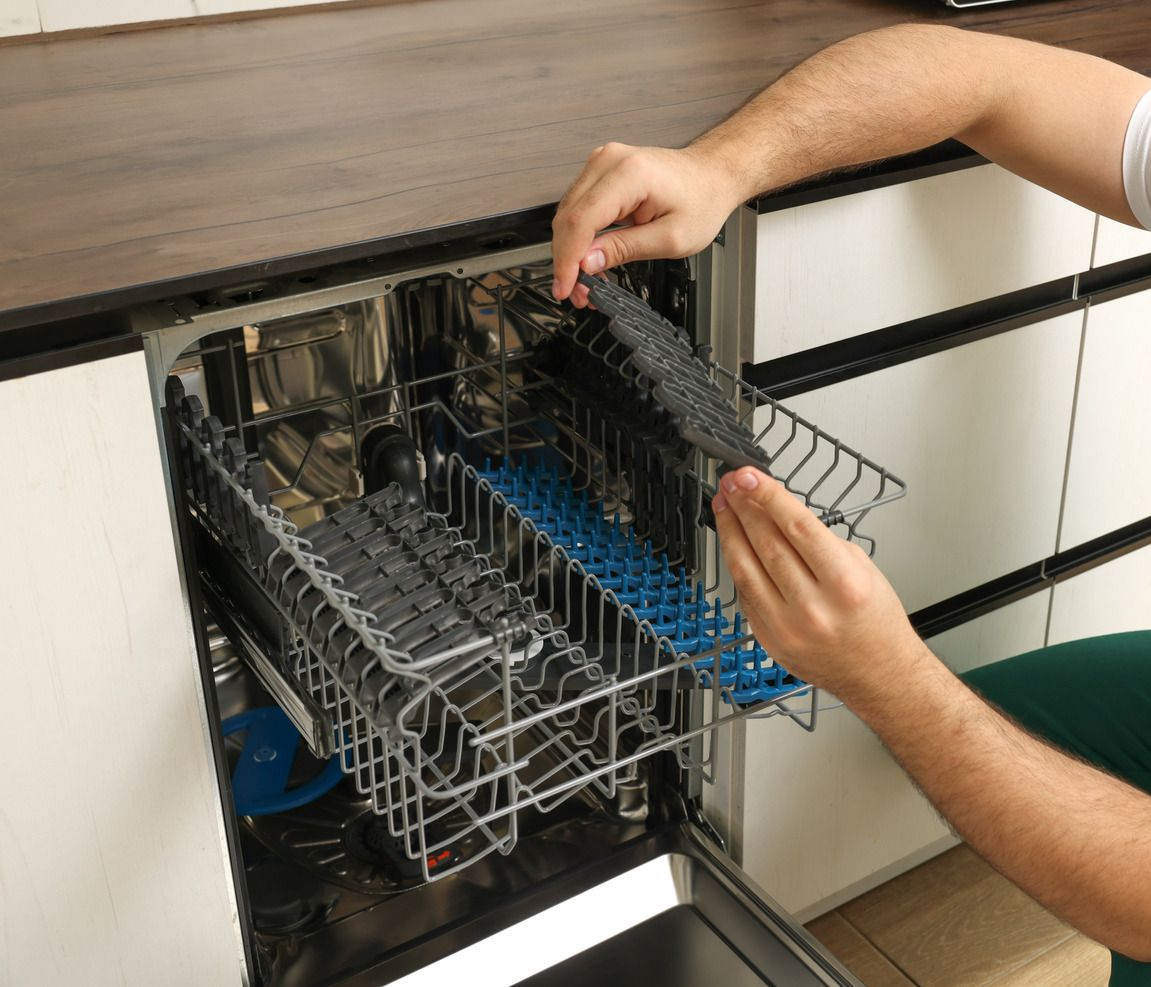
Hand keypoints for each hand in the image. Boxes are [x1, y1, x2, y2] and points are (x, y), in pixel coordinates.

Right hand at [551, 142, 743, 306]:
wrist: (711, 176)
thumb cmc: (702, 200)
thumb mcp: (670, 238)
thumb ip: (625, 249)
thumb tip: (588, 262)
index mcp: (630, 174)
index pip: (581, 222)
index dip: (568, 260)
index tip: (565, 287)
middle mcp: (610, 162)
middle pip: (568, 218)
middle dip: (567, 261)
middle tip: (576, 292)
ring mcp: (602, 164)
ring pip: (568, 215)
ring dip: (570, 251)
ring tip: (584, 281)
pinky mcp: (600, 173)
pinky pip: (578, 208)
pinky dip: (579, 238)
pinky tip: (587, 259)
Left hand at [713, 467, 927, 703]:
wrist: (880, 674)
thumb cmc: (875, 622)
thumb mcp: (863, 568)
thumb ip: (821, 541)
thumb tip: (779, 511)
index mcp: (845, 584)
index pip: (797, 527)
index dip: (768, 496)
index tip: (749, 476)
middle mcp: (814, 607)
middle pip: (767, 543)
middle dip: (744, 506)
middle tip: (731, 484)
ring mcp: (787, 626)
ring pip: (746, 567)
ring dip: (730, 531)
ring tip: (724, 506)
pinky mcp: (770, 638)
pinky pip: (745, 593)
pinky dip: (737, 564)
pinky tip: (732, 542)